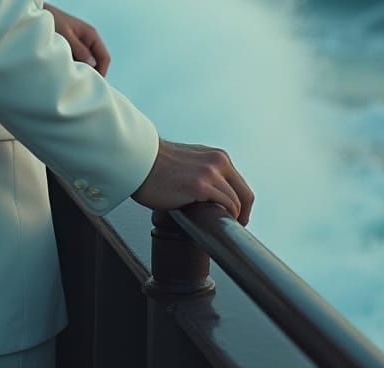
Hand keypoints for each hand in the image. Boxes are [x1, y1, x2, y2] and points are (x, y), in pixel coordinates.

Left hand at [43, 1, 110, 76]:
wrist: (36, 13)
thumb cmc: (52, 20)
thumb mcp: (65, 36)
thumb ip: (79, 49)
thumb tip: (92, 64)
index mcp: (91, 34)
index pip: (104, 57)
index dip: (101, 72)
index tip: (91, 83)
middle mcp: (88, 39)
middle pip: (97, 62)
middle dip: (90, 73)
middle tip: (78, 82)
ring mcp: (80, 43)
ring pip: (86, 63)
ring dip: (80, 70)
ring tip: (68, 76)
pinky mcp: (71, 47)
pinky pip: (77, 60)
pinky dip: (73, 66)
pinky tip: (63, 70)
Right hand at [132, 138, 254, 225]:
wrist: (137, 159)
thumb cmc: (156, 164)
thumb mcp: (190, 161)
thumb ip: (205, 171)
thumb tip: (213, 195)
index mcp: (216, 156)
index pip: (240, 184)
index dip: (241, 204)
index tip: (235, 216)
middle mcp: (217, 161)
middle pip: (245, 195)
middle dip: (242, 215)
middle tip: (234, 228)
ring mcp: (210, 172)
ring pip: (236, 203)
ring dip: (231, 219)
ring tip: (220, 228)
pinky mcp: (201, 185)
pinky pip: (226, 206)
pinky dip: (224, 218)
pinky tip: (213, 223)